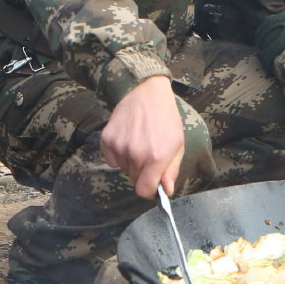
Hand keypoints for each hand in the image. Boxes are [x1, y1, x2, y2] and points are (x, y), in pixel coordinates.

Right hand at [100, 75, 184, 198]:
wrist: (145, 93)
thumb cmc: (165, 119)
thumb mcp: (177, 144)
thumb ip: (171, 170)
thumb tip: (166, 191)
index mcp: (157, 157)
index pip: (144, 191)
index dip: (149, 190)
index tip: (152, 183)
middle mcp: (136, 154)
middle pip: (134, 180)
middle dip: (142, 173)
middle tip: (149, 154)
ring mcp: (120, 147)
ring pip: (123, 170)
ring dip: (130, 163)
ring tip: (139, 143)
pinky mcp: (107, 140)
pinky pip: (111, 160)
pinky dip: (118, 155)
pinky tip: (127, 140)